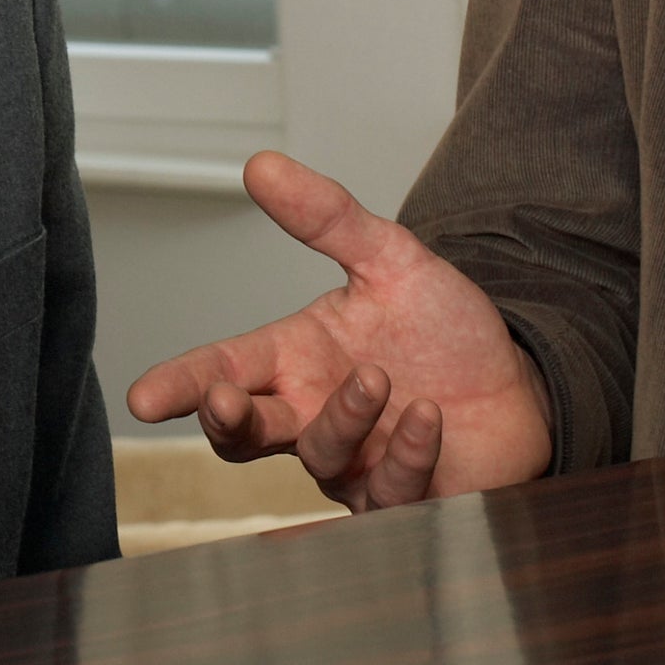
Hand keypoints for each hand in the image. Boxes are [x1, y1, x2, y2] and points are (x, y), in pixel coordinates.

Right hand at [123, 153, 551, 510]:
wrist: (521, 383)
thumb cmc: (445, 331)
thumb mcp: (390, 260)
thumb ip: (326, 216)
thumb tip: (261, 164)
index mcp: (294, 359)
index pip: (222, 371)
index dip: (180, 385)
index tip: (144, 399)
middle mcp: (310, 416)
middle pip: (241, 434)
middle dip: (226, 419)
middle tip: (228, 399)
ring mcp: (352, 464)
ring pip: (319, 456)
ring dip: (345, 416)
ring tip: (381, 379)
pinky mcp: (401, 500)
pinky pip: (388, 491)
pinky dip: (404, 453)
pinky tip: (426, 420)